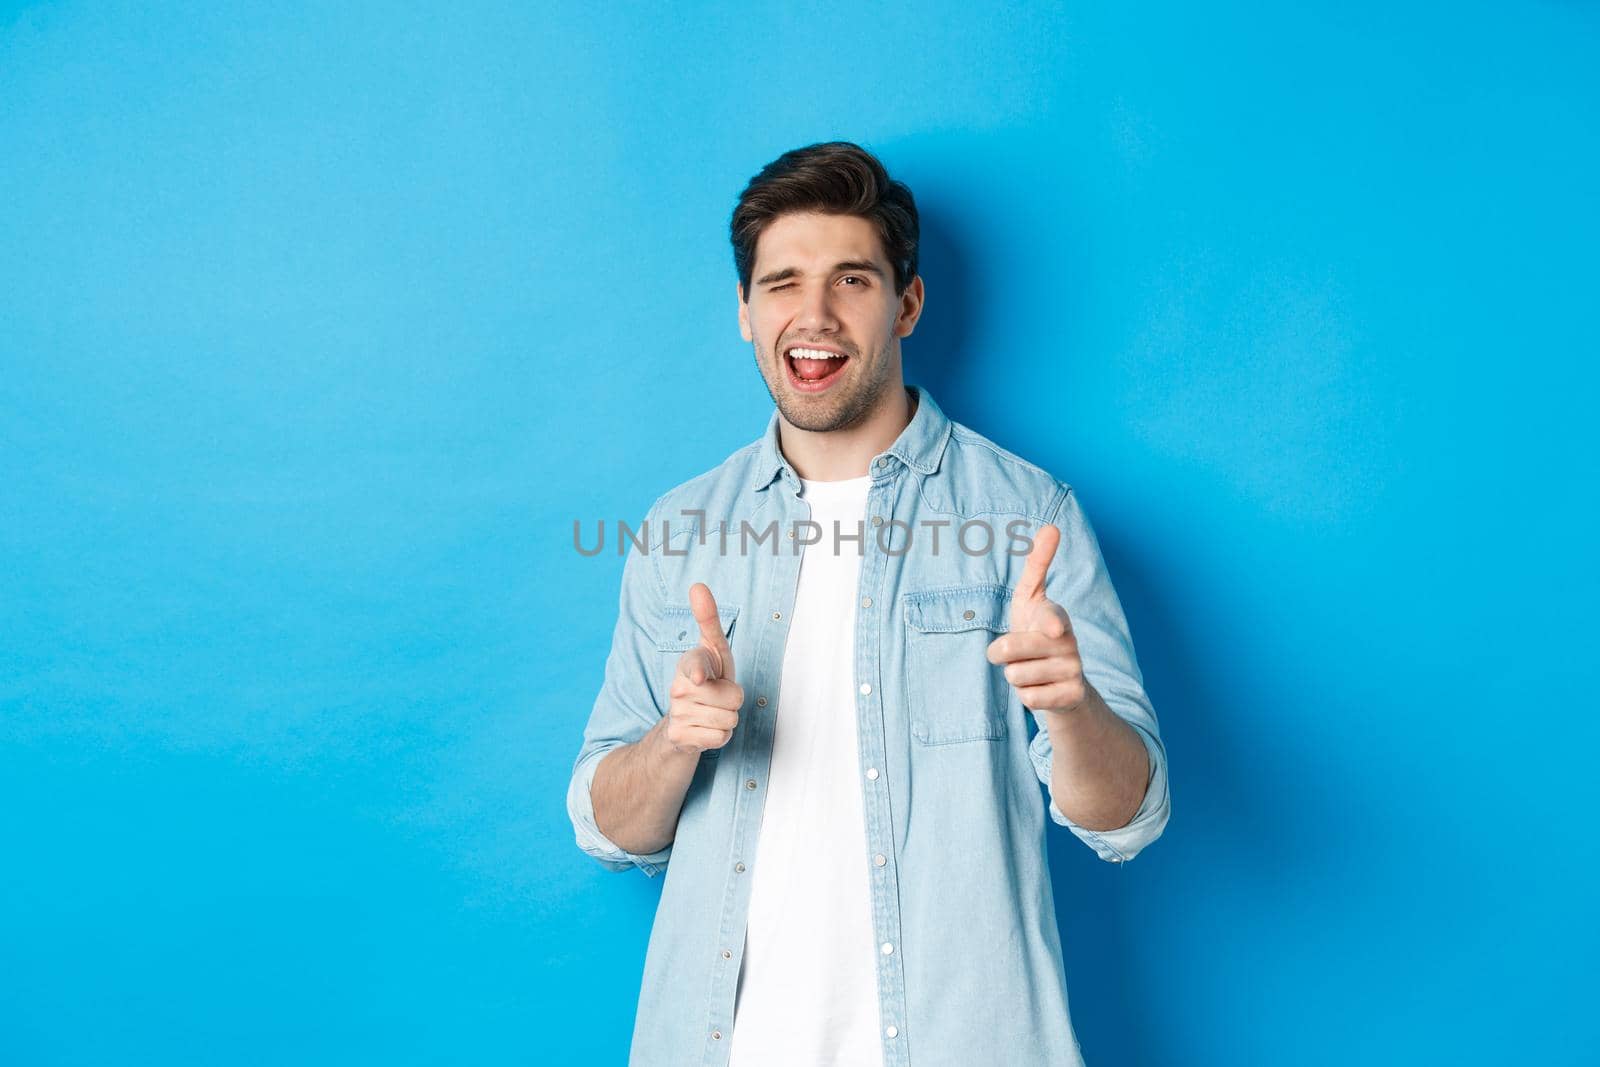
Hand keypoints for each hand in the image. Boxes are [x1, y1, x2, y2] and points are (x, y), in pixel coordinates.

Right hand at [664, 582, 744, 753]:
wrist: (682, 723)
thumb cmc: (707, 681)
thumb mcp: (713, 651)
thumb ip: (708, 619)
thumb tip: (697, 585)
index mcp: (689, 663)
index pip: (697, 665)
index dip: (700, 672)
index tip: (701, 677)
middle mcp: (678, 687)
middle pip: (734, 697)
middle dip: (734, 700)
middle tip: (718, 697)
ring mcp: (677, 713)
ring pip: (729, 719)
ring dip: (727, 719)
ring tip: (712, 713)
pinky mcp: (679, 736)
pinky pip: (720, 738)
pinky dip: (720, 737)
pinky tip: (706, 730)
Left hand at [985, 524, 1089, 715]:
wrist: (1061, 679)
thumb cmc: (1036, 632)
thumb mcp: (1031, 598)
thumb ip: (1038, 564)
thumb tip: (1052, 526)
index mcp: (1056, 616)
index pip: (1050, 618)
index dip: (1049, 624)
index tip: (1053, 629)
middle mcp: (1069, 641)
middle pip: (1009, 651)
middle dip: (1001, 654)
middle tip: (1015, 653)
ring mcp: (1074, 670)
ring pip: (1014, 677)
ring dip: (1015, 677)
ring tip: (1031, 670)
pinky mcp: (1072, 696)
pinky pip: (1028, 699)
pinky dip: (1027, 696)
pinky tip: (1042, 690)